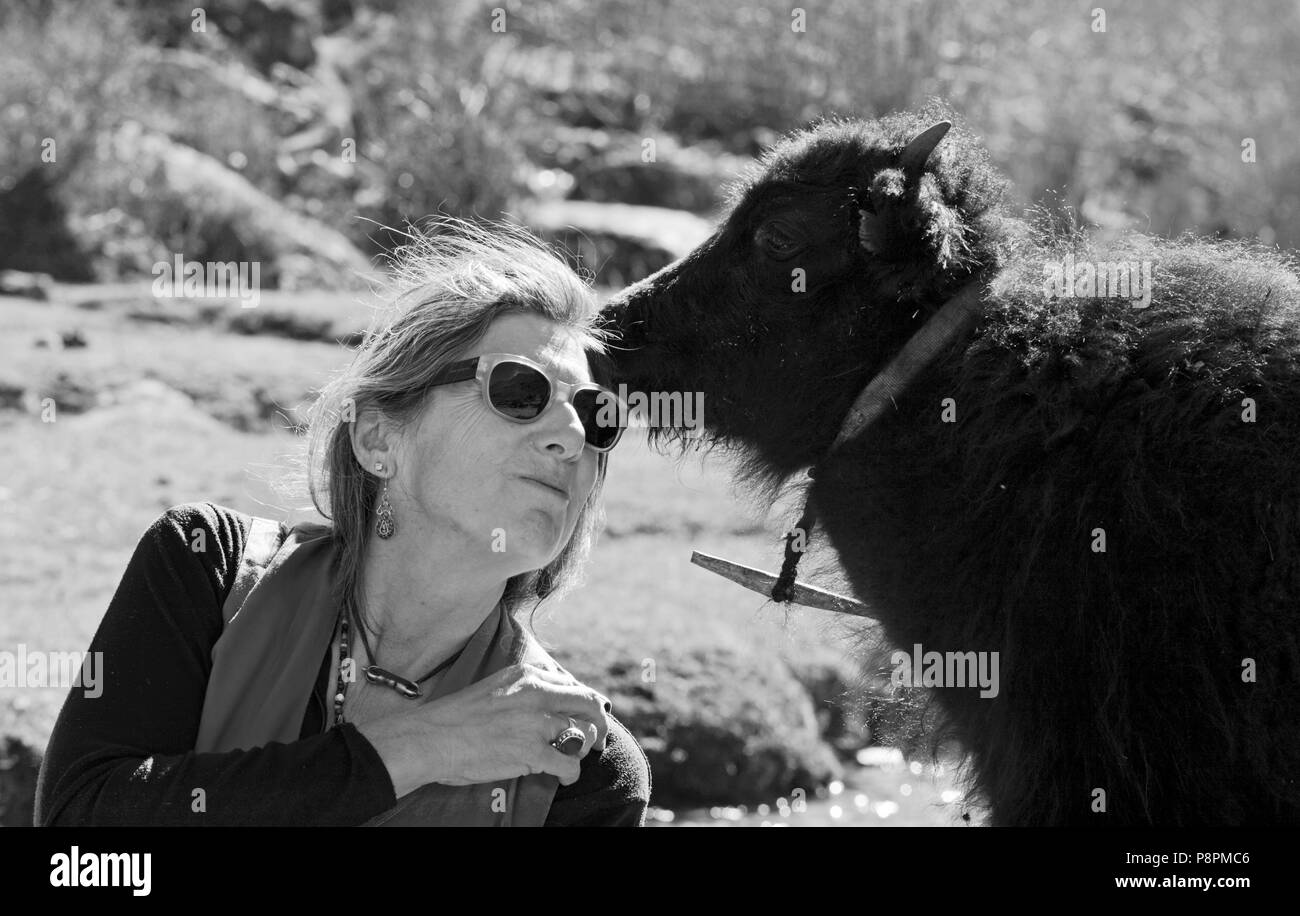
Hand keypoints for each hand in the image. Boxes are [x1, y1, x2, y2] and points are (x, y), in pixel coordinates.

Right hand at [355, 663, 611, 796]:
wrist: (430, 738)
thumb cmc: (456, 717)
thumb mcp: (495, 687)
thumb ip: (523, 690)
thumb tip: (549, 701)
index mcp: (527, 675)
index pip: (573, 685)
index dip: (585, 704)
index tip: (586, 718)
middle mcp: (537, 693)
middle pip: (589, 704)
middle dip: (599, 724)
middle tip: (597, 742)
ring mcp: (536, 722)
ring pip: (583, 734)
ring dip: (581, 750)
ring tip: (570, 759)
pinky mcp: (532, 752)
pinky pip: (570, 763)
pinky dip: (571, 773)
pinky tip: (563, 777)